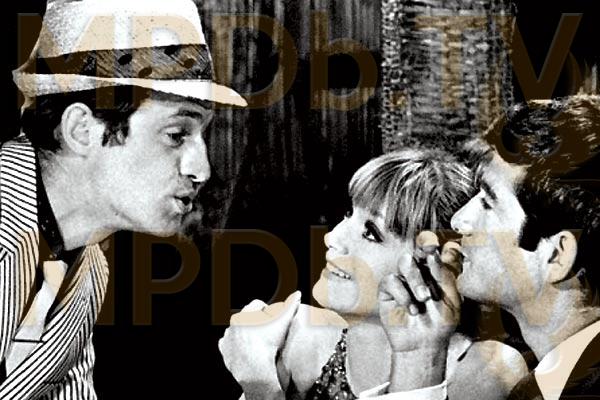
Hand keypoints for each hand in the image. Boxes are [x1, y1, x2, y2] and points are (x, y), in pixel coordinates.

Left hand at [219, 291, 301, 399]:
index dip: (267, 310)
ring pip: (238, 328)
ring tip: (257, 340)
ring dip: (246, 332)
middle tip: (267, 331)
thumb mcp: (282, 324)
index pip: (258, 304)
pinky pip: (229, 342)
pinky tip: (246, 348)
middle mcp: (234, 321)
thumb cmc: (269, 345)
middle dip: (256, 320)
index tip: (272, 319)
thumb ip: (290, 307)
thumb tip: (298, 293)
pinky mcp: (223, 347)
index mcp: (246, 313)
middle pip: (248, 316)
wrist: (255, 369)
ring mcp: (228, 334)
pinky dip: (236, 343)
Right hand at [378, 232, 460, 390]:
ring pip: (405, 262)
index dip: (431, 242)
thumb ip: (445, 275)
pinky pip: (391, 281)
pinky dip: (403, 295)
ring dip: (416, 279)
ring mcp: (403, 279)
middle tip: (430, 259)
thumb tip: (438, 252)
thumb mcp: (451, 298)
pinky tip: (412, 309)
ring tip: (424, 298)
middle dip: (424, 254)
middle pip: (417, 251)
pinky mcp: (388, 290)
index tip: (434, 244)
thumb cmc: (441, 323)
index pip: (432, 250)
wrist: (425, 343)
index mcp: (435, 270)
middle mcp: (419, 271)